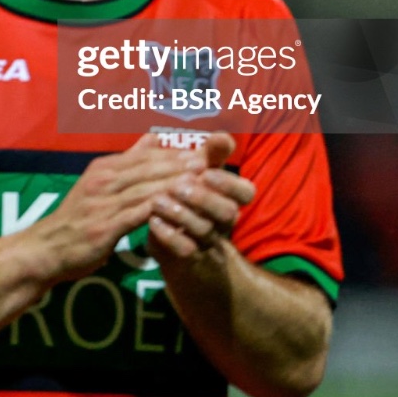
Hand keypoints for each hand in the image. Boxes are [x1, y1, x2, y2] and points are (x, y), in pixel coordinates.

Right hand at [20, 133, 210, 284]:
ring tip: (200, 184)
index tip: (199, 153)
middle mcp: (102, 181)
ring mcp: (103, 203)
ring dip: (174, 185)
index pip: (144, 156)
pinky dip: (161, 210)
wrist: (47, 249)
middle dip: (179, 165)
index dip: (173, 154)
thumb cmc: (77, 218)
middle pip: (148, 169)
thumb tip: (153, 138)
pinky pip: (139, 215)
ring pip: (146, 189)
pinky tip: (180, 212)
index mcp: (103, 169)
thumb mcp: (98, 184)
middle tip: (206, 163)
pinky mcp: (105, 227)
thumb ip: (128, 163)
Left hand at [146, 133, 254, 260]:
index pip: (245, 193)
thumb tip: (222, 135)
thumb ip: (211, 157)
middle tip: (178, 185)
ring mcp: (208, 243)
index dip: (229, 183)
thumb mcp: (202, 181)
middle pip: (227, 212)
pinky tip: (152, 222)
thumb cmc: (193, 209)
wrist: (186, 261)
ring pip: (204, 230)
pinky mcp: (189, 260)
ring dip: (180, 213)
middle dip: (204, 197)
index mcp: (228, 201)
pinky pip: (185, 250)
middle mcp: (222, 223)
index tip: (207, 171)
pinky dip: (169, 235)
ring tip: (156, 200)